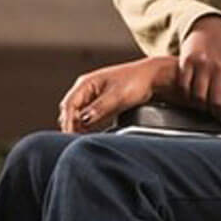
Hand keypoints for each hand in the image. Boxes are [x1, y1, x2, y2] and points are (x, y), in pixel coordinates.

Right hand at [58, 57, 174, 133]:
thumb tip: (82, 119)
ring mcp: (91, 96)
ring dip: (76, 127)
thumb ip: (99, 108)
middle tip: (75, 142)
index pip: (69, 105)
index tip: (72, 137)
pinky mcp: (99, 103)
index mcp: (86, 83)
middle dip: (70, 126)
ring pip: (76, 115)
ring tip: (80, 141)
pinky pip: (86, 117)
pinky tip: (88, 135)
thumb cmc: (136, 82)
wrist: (152, 78)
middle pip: (69, 111)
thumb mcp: (118, 96)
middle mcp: (85, 89)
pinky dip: (84, 126)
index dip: (68, 122)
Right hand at [179, 16, 220, 121]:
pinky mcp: (186, 61)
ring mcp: (201, 64)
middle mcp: (219, 66)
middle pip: (216, 102)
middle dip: (218, 115)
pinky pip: (184, 87)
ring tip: (206, 109)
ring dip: (202, 108)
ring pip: (199, 98)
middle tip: (218, 117)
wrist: (209, 27)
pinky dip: (187, 97)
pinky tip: (193, 98)